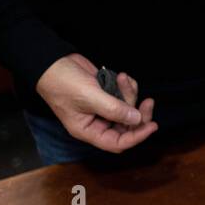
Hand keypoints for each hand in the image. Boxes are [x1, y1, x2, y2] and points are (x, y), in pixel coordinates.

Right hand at [35, 54, 157, 153]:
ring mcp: (102, 108)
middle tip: (148, 101)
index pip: (117, 142)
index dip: (136, 136)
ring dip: (129, 93)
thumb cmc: (62, 82)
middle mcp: (96, 122)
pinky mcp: (106, 94)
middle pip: (127, 126)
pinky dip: (127, 86)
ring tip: (121, 78)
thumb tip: (137, 119)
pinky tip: (120, 76)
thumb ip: (114, 109)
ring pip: (127, 108)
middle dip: (139, 113)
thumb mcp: (89, 96)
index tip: (151, 125)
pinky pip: (124, 94)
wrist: (52, 61)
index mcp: (88, 130)